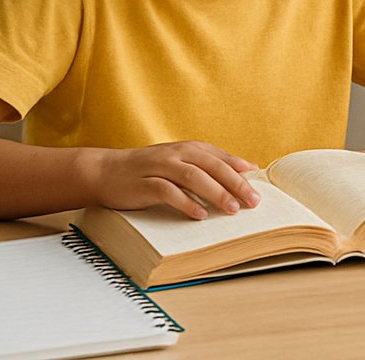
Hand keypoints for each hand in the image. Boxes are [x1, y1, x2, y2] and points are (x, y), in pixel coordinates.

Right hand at [86, 141, 260, 219]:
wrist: (105, 171)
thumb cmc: (148, 170)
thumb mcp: (180, 162)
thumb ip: (209, 164)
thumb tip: (246, 169)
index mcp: (189, 148)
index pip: (221, 158)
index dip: (241, 171)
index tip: (259, 185)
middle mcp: (177, 154)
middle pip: (212, 166)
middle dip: (235, 183)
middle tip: (253, 201)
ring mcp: (160, 167)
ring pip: (194, 177)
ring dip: (215, 193)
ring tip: (232, 208)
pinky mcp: (144, 184)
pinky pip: (169, 192)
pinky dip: (186, 203)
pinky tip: (200, 214)